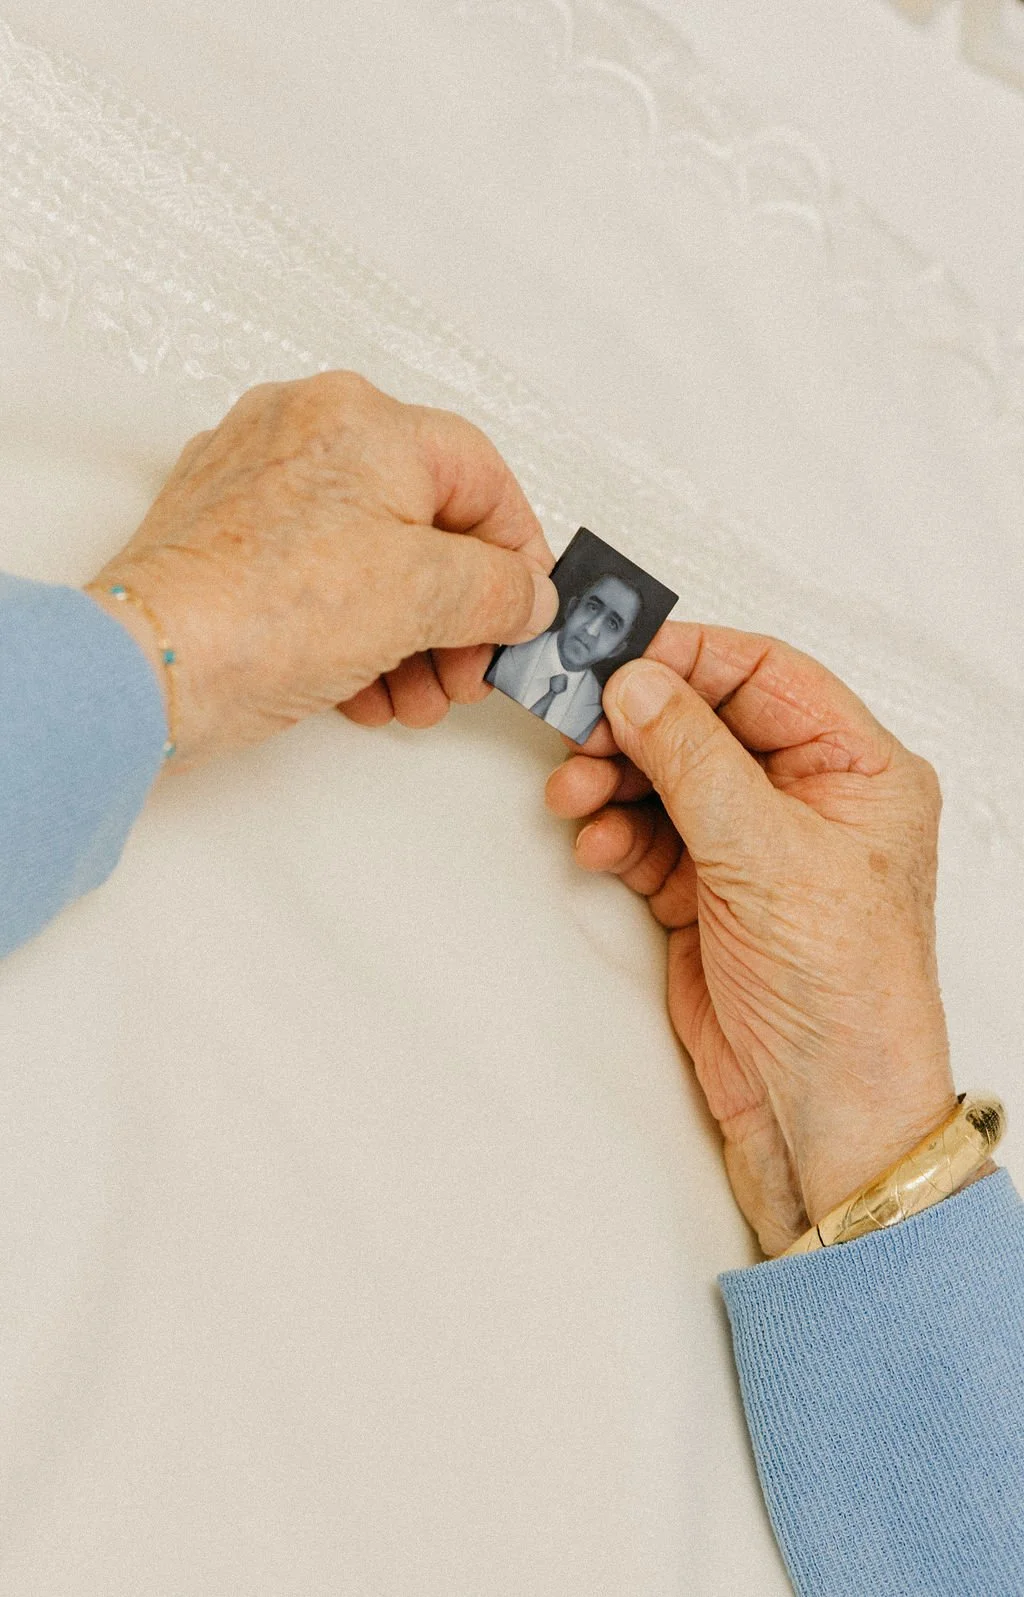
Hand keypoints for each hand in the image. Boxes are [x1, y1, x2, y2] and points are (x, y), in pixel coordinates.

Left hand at [85, 371, 557, 767]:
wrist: (150, 666)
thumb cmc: (265, 615)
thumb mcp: (423, 598)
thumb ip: (498, 589)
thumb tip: (525, 595)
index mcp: (364, 419)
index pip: (481, 475)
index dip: (517, 552)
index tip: (525, 611)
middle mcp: (306, 430)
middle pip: (423, 520)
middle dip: (457, 613)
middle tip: (468, 672)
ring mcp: (256, 478)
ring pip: (369, 553)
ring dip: (408, 635)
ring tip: (415, 698)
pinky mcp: (221, 531)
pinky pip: (315, 573)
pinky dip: (350, 628)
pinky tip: (364, 689)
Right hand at [545, 623, 956, 1256]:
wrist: (817, 1110)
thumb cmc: (844, 994)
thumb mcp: (770, 856)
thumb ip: (696, 762)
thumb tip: (639, 684)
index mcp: (857, 769)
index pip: (765, 676)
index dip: (688, 660)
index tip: (617, 657)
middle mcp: (807, 798)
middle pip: (704, 723)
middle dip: (636, 726)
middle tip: (578, 728)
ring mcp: (752, 845)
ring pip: (664, 777)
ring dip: (612, 780)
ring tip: (576, 795)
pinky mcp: (705, 889)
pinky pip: (644, 835)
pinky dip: (612, 834)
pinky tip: (596, 846)